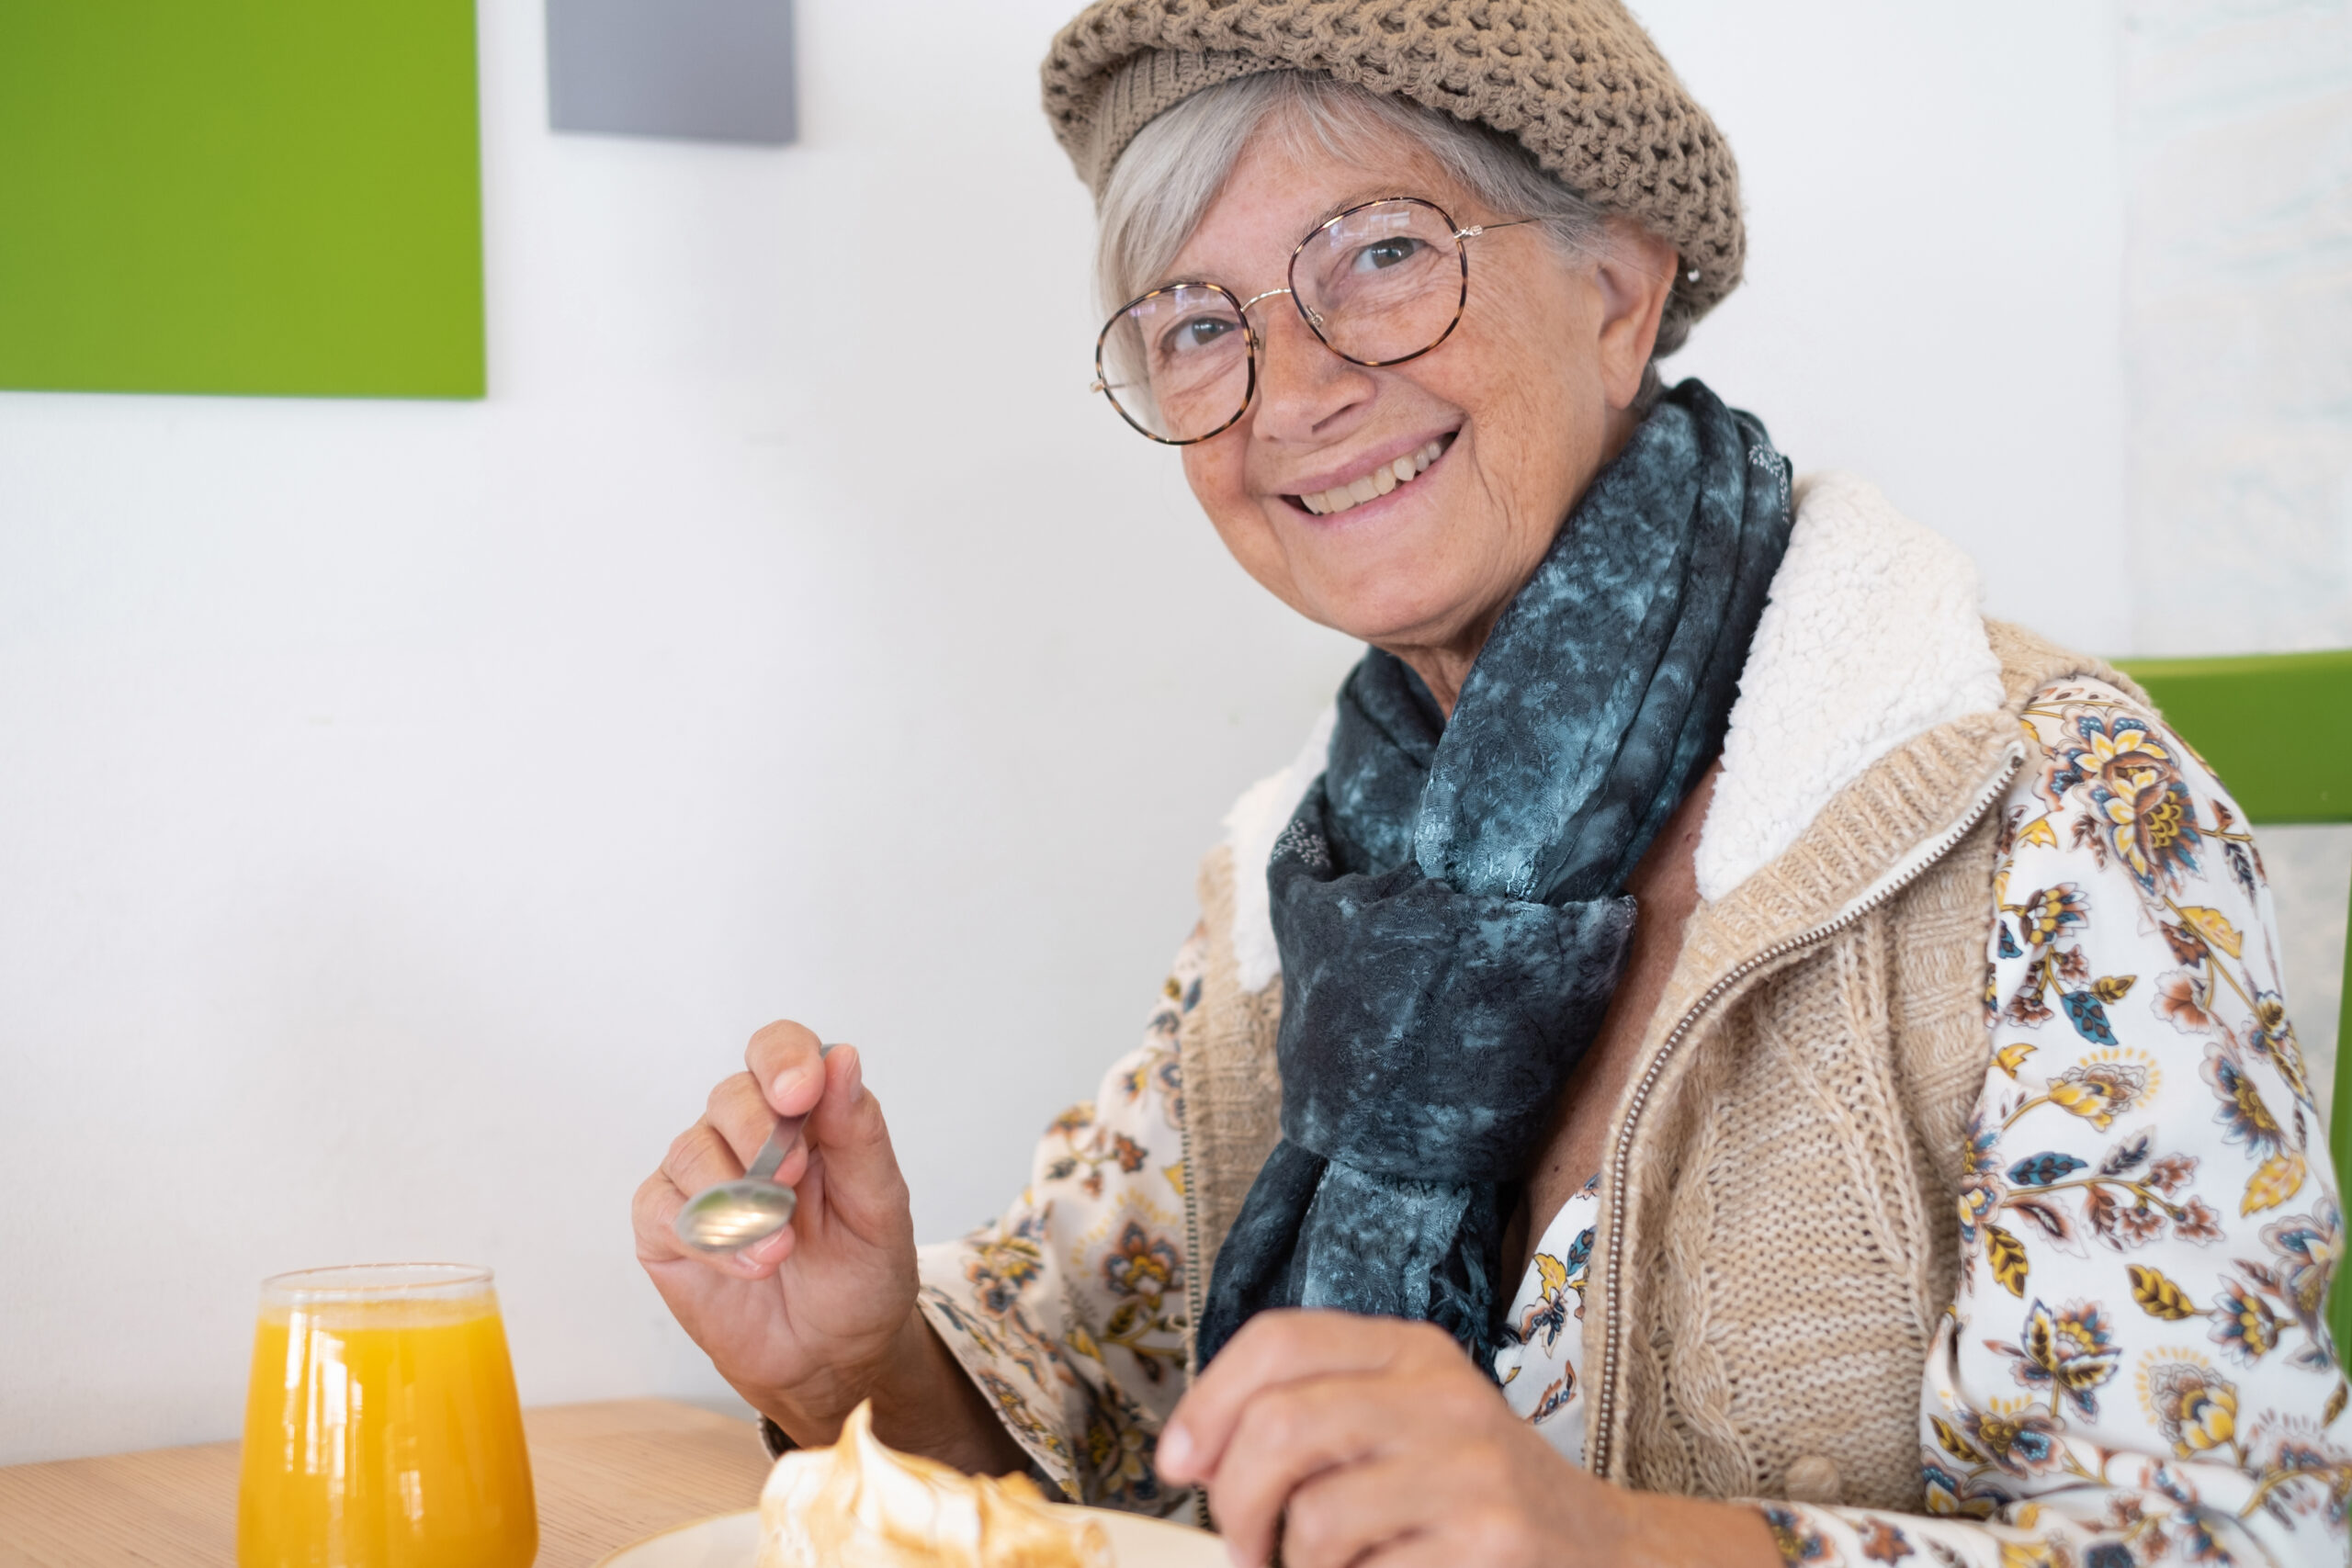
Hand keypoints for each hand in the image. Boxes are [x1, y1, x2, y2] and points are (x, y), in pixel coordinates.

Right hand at [632, 1022, 917, 1441]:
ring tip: (781, 1250)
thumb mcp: (879, 1206)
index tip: (800, 1092)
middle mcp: (745, 1132)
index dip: (783, 1058)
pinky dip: (709, 1239)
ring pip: (692, 1149)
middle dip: (760, 1136)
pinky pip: (663, 1208)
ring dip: (740, 1203)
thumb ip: (858, 1132)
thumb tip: (842, 1057)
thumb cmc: (861, 1273)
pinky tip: (751, 1266)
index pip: (778, 1049)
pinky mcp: (664, 1225)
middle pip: (730, 1095)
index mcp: (804, 1113)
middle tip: (790, 1183)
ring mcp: (700, 1176)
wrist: (833, 1357)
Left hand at [1155, 1311, 1777, 1567]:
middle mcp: (1444, 1397)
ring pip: (1316, 1517)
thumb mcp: (1407, 1426)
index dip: (1208, 1402)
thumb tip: (1197, 1456)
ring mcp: (1472, 1472)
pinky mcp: (1490, 1542)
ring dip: (1294, 1567)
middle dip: (1236, 1503)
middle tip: (1244, 1549)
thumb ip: (1315, 1418)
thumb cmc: (1474, 1501)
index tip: (1181, 1465)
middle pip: (1281, 1426)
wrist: (1603, 1557)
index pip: (1279, 1340)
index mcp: (1413, 1353)